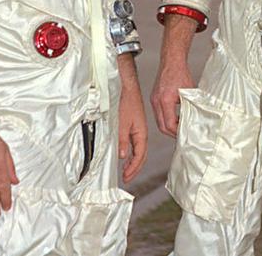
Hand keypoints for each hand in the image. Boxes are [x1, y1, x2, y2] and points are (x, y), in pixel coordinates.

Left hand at [116, 57, 147, 182]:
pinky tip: (123, 152)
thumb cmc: (125, 99)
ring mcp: (136, 127)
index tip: (127, 177)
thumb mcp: (121, 122)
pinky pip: (132, 140)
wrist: (124, 83)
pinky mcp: (131, 122)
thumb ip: (122, 140)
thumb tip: (123, 156)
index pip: (140, 155)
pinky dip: (129, 150)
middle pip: (141, 153)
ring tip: (125, 168)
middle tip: (126, 177)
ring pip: (137, 147)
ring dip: (132, 159)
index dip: (134, 168)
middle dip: (134, 167)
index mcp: (140, 132)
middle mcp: (140, 131)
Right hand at [151, 61, 195, 137]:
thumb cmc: (181, 73)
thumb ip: (190, 105)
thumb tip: (195, 118)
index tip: (185, 133)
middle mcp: (157, 101)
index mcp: (165, 100)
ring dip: (168, 126)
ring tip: (179, 128)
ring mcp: (154, 100)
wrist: (172, 61)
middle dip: (172, 133)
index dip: (177, 131)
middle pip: (161, 126)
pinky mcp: (154, 98)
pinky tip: (175, 118)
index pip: (169, 124)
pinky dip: (166, 119)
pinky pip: (158, 114)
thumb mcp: (189, 91)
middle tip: (182, 135)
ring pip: (159, 121)